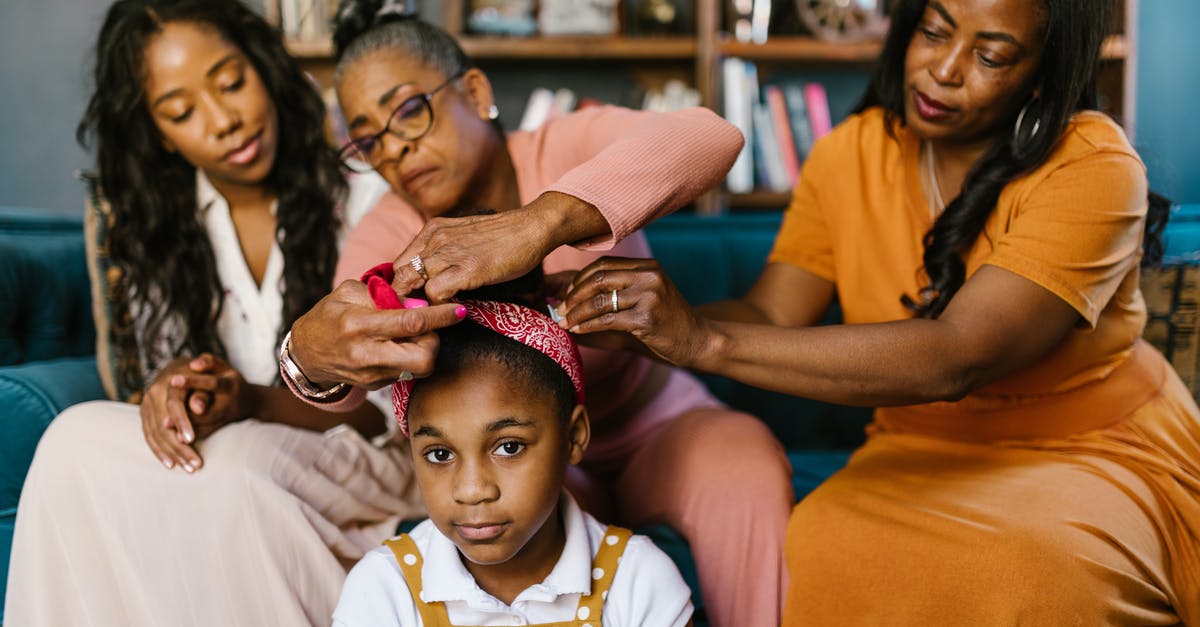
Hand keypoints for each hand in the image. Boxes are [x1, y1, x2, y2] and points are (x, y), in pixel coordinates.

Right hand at [139, 356, 205, 471]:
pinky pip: (149, 436)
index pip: (173, 405)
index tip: (192, 440)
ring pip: (155, 434)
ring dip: (171, 454)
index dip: (182, 423)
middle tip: (196, 465)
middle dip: (179, 447)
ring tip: (188, 468)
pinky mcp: (144, 415)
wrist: (183, 368)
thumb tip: (198, 409)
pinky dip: (159, 451)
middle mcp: (152, 393)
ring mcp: (145, 405)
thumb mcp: (207, 379)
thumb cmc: (201, 374)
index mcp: (168, 382)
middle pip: (163, 425)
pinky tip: (171, 464)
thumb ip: (203, 393)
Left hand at [169, 353, 250, 441]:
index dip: (194, 382)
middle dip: (185, 414)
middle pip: (207, 412)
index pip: (212, 384)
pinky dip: (188, 434)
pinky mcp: (220, 427)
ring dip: (184, 427)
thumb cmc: (230, 379)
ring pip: (204, 425)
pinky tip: (171, 434)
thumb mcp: (224, 367)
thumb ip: (209, 362)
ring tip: (163, 424)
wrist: (249, 402)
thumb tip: (193, 364)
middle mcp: (230, 403)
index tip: (173, 379)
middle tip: (165, 413)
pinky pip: (203, 433)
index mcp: (231, 385)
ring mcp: (226, 418)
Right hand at [288, 279, 464, 389]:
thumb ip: (383, 295)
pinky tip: (399, 346)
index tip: (459, 310)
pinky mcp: (375, 386)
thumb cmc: (328, 317)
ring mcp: (372, 374)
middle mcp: (366, 354)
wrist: (305, 354)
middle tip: (429, 327)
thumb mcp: (348, 293)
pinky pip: (406, 372)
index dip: (440, 316)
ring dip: (424, 350)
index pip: (410, 323)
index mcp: (358, 325)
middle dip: (435, 342)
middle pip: (423, 358)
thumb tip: (418, 301)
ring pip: (419, 369)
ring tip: (411, 335)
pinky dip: (410, 358)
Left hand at [390, 205, 556, 302]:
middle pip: (400, 275)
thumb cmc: (503, 237)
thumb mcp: (463, 236)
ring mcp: (450, 253)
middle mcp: (436, 238)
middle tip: (418, 312)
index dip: (402, 286)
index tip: (412, 302)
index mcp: (432, 230)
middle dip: (404, 298)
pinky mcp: (467, 269)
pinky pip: (435, 293)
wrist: (531, 228)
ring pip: (412, 284)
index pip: (399, 263)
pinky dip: (439, 305)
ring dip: (421, 304)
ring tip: (436, 312)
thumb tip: (429, 278)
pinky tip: (454, 307)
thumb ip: (443, 251)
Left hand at [556, 257, 714, 367]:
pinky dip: (589, 325)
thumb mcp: (644, 297)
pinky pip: (608, 320)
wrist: (697, 340)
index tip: (566, 295)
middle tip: (560, 310)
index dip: (580, 279)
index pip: (603, 265)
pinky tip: (578, 330)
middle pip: (599, 278)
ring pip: (600, 299)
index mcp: (647, 267)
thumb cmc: (666, 322)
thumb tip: (570, 294)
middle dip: (574, 296)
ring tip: (564, 322)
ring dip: (577, 312)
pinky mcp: (647, 318)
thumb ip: (615, 291)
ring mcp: (649, 295)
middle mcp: (649, 276)